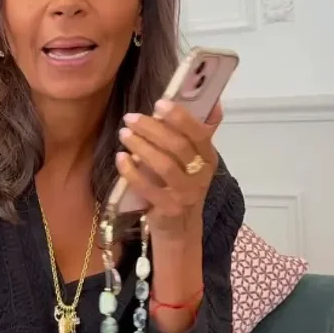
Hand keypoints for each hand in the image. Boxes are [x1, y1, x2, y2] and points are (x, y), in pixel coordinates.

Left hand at [115, 99, 222, 239]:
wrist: (179, 230)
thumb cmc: (182, 187)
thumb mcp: (194, 162)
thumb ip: (197, 134)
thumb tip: (213, 102)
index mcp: (208, 158)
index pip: (199, 133)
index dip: (180, 117)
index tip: (159, 103)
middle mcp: (200, 175)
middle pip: (177, 146)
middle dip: (152, 128)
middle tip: (130, 117)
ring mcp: (185, 194)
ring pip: (163, 165)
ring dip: (141, 146)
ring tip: (124, 134)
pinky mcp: (167, 209)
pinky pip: (147, 187)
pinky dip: (131, 171)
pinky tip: (121, 158)